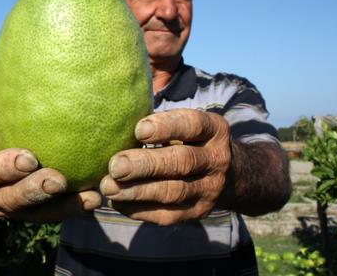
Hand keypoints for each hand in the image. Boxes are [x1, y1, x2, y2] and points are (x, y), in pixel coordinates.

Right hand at [0, 92, 101, 221]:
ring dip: (61, 207)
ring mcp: (13, 205)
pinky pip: (54, 213)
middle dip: (33, 192)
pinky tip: (95, 198)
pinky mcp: (35, 210)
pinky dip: (74, 207)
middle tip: (58, 179)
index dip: (5, 168)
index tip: (30, 158)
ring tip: (88, 197)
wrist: (20, 128)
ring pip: (35, 213)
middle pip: (9, 199)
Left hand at [99, 109, 230, 225]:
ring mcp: (209, 189)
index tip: (138, 129)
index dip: (166, 127)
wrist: (227, 175)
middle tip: (115, 165)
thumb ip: (158, 122)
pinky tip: (117, 201)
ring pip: (173, 192)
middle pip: (181, 162)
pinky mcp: (197, 213)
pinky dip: (138, 209)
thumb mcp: (185, 124)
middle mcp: (216, 160)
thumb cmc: (189, 139)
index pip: (193, 125)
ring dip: (137, 191)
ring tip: (108, 186)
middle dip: (145, 164)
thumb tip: (116, 121)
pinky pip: (167, 215)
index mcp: (214, 130)